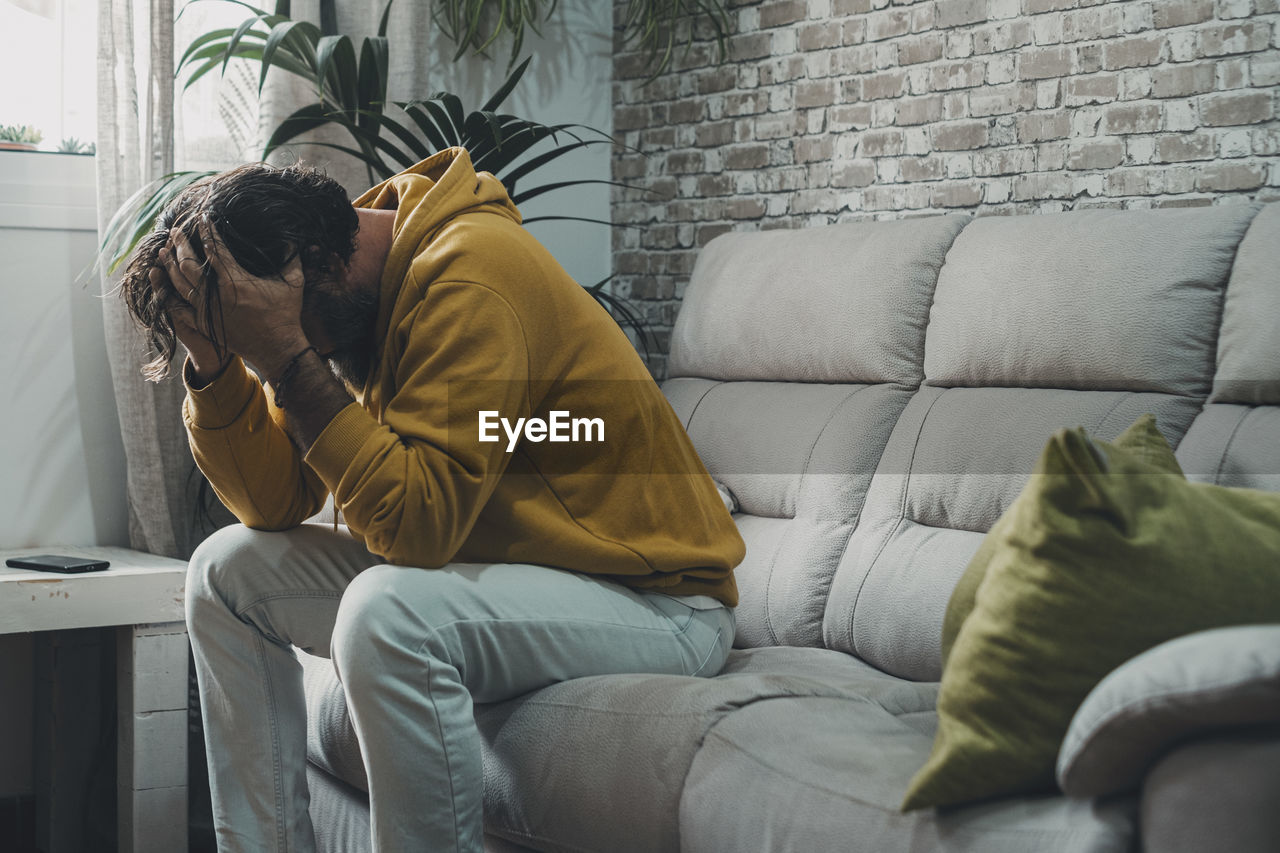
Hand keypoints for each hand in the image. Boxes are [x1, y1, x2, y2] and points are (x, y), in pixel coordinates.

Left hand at [161, 217, 310, 381]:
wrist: (278, 349)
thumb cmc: (286, 315)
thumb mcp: (294, 283)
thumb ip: (292, 257)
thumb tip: (292, 238)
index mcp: (236, 280)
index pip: (214, 248)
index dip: (206, 230)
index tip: (201, 217)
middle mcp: (216, 294)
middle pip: (188, 263)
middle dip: (180, 244)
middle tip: (175, 231)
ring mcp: (207, 311)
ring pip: (179, 283)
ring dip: (169, 265)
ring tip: (163, 251)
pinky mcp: (203, 324)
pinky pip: (178, 308)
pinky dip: (168, 294)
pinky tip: (163, 284)